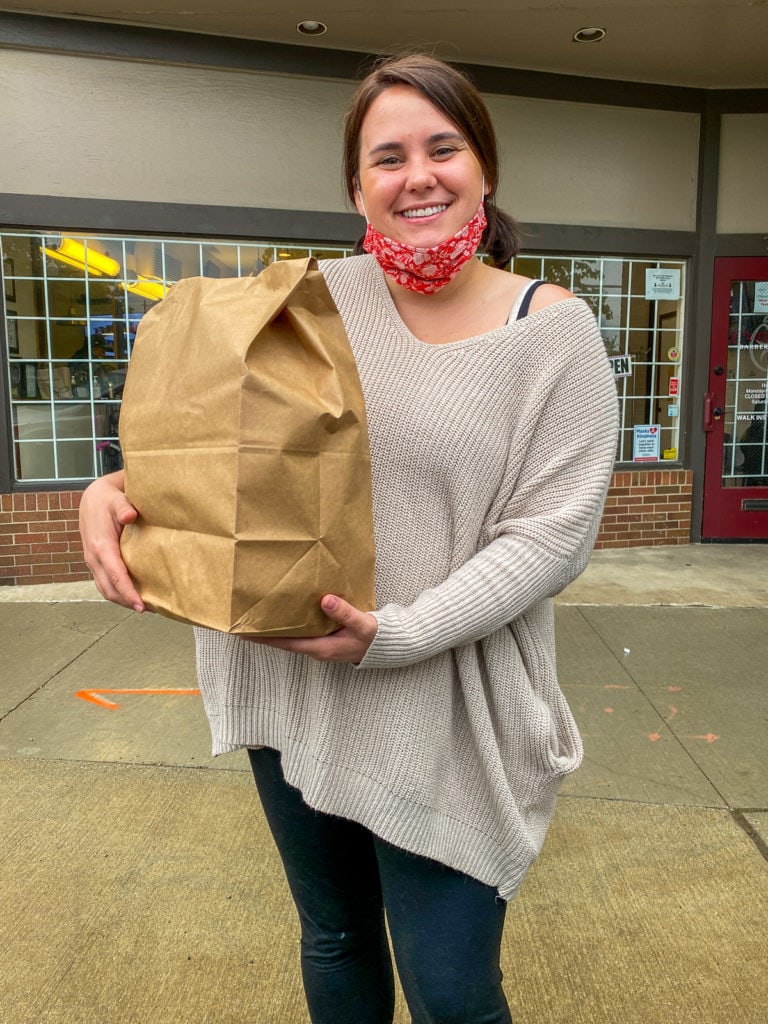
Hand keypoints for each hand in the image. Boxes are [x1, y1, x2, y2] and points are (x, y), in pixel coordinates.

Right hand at [78, 470, 144, 611]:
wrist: (92, 499)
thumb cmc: (108, 500)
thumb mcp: (117, 500)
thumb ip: (124, 508)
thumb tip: (130, 516)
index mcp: (101, 546)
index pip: (115, 575)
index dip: (128, 592)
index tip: (141, 606)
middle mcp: (94, 558)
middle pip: (109, 589)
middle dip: (127, 602)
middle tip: (150, 610)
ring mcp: (92, 562)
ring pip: (105, 589)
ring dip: (122, 600)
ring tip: (143, 607)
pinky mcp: (95, 562)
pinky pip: (104, 583)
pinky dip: (116, 592)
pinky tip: (132, 595)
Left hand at [245, 594, 377, 662]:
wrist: (387, 645)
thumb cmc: (375, 637)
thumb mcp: (362, 624)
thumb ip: (345, 613)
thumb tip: (325, 600)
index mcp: (321, 648)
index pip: (286, 644)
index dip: (264, 639)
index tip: (244, 633)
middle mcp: (316, 648)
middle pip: (283, 642)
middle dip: (264, 634)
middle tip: (244, 622)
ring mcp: (320, 644)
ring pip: (291, 637)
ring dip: (276, 629)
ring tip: (258, 617)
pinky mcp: (325, 638)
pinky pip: (302, 632)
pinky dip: (290, 624)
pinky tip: (285, 613)